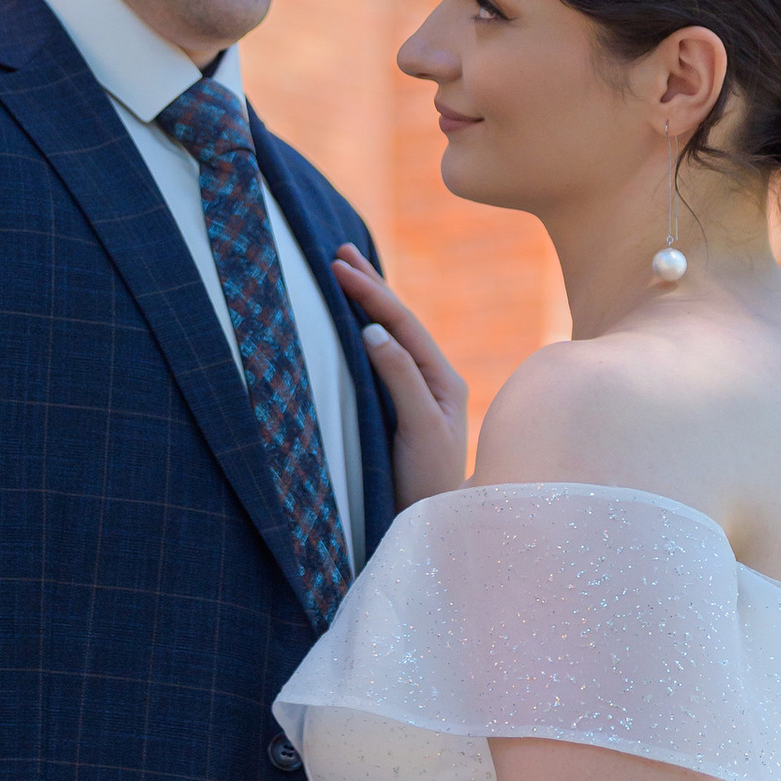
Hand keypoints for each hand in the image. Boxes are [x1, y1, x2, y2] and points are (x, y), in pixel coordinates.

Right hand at [333, 248, 468, 508]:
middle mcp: (432, 382)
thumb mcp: (419, 428)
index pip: (402, 324)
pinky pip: (380, 362)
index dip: (371, 293)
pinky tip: (349, 324)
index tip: (338, 266)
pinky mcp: (398, 414)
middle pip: (398, 322)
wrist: (438, 530)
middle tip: (339, 249)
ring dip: (366, 304)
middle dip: (370, 285)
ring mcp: (416, 397)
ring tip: (344, 272)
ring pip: (390, 339)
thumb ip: (400, 378)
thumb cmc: (430, 485)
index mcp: (442, 380)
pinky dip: (362, 335)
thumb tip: (374, 329)